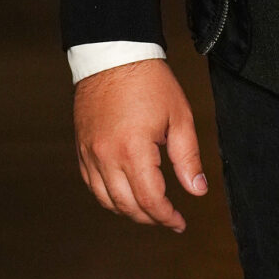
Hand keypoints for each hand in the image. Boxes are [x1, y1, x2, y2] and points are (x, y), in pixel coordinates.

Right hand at [73, 58, 207, 231]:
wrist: (113, 55)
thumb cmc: (149, 82)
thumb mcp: (179, 118)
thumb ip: (188, 158)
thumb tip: (197, 190)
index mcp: (133, 150)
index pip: (150, 200)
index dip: (167, 217)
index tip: (180, 222)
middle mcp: (107, 156)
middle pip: (126, 205)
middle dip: (150, 218)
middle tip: (168, 219)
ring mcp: (90, 153)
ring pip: (105, 199)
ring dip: (128, 211)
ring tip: (149, 211)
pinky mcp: (81, 147)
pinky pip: (91, 184)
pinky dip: (108, 196)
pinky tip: (124, 194)